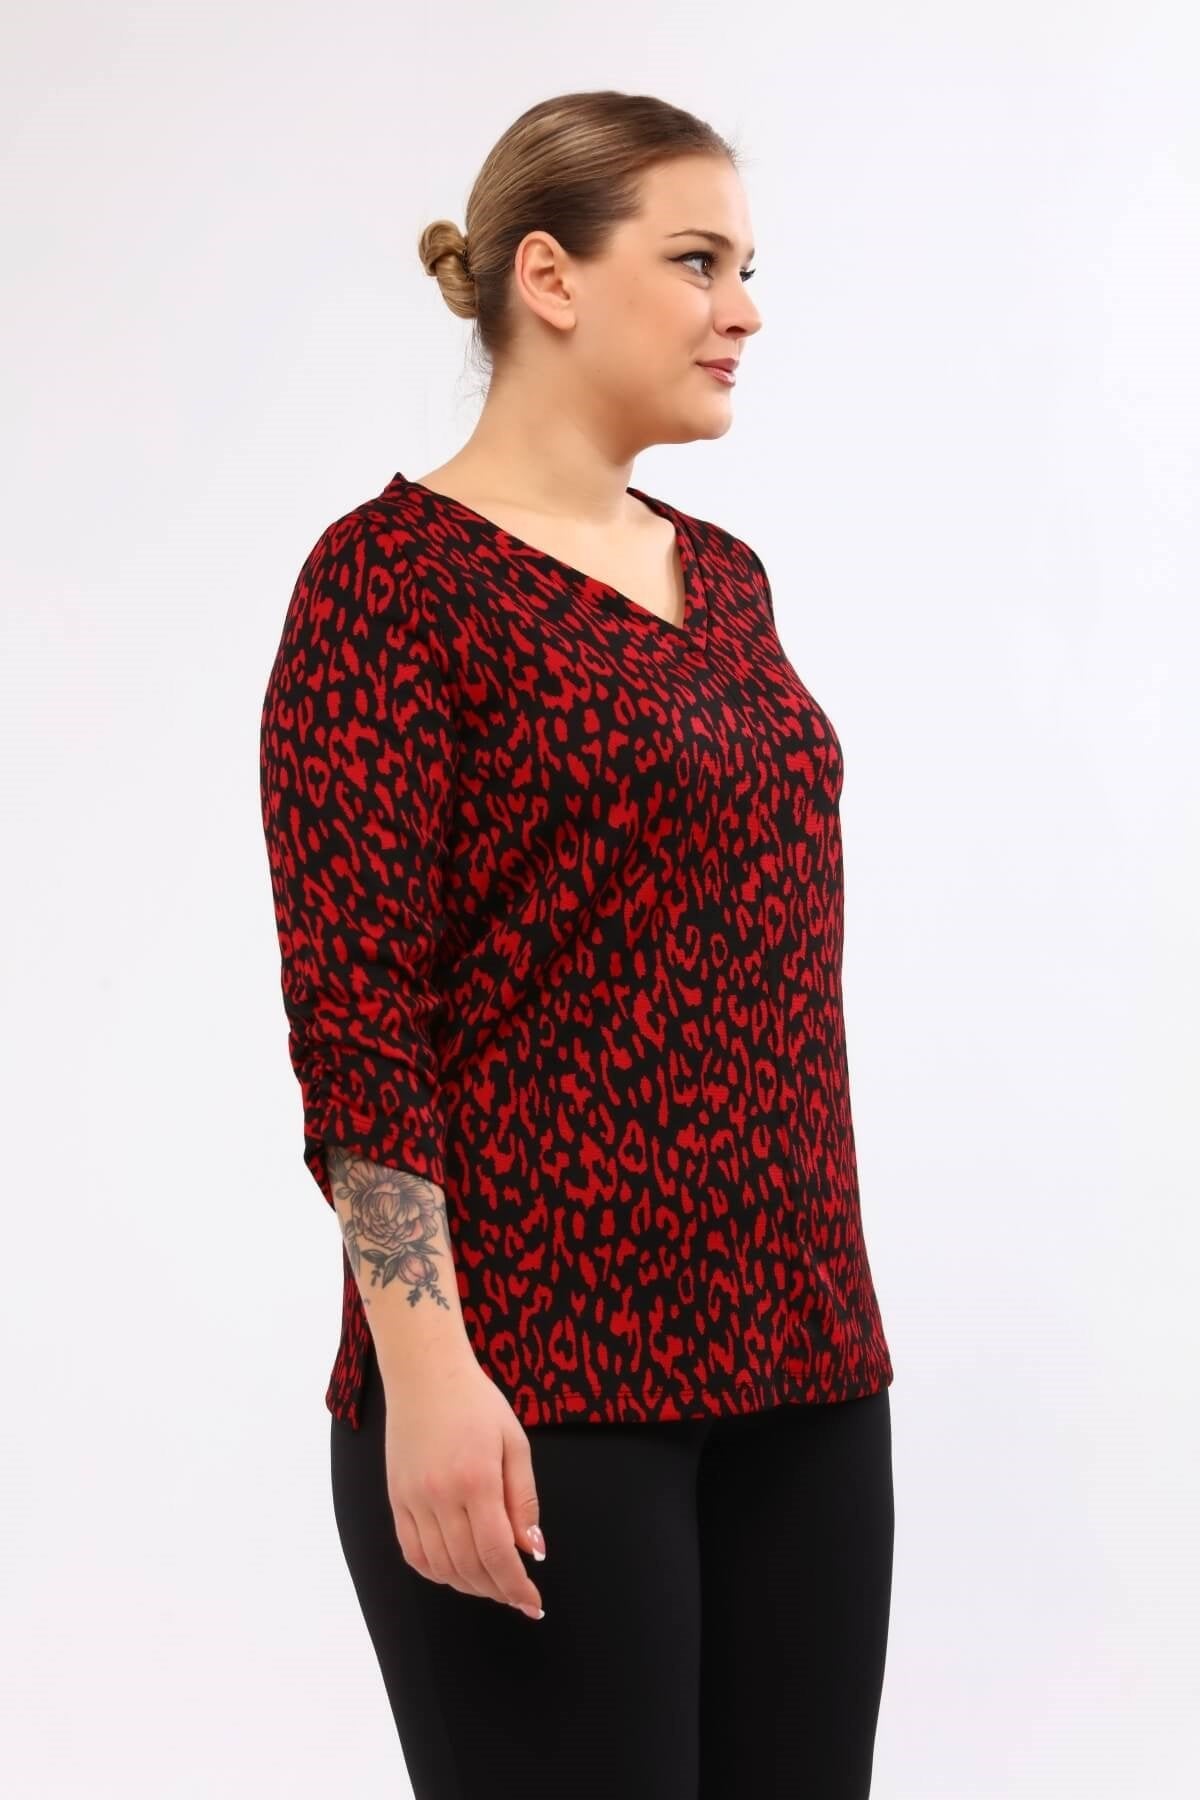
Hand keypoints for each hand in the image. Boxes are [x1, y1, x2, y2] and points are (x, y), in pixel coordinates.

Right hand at [382, 1352, 546, 1617]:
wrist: (426, 1375)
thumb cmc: (477, 1404)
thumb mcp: (515, 1443)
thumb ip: (524, 1500)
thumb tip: (532, 1550)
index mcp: (476, 1481)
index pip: (497, 1553)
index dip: (516, 1586)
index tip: (533, 1604)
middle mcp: (440, 1496)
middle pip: (469, 1566)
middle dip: (497, 1590)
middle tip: (518, 1596)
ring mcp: (413, 1500)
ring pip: (440, 1567)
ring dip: (469, 1585)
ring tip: (492, 1585)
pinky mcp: (396, 1499)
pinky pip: (413, 1553)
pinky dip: (436, 1572)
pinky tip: (456, 1571)